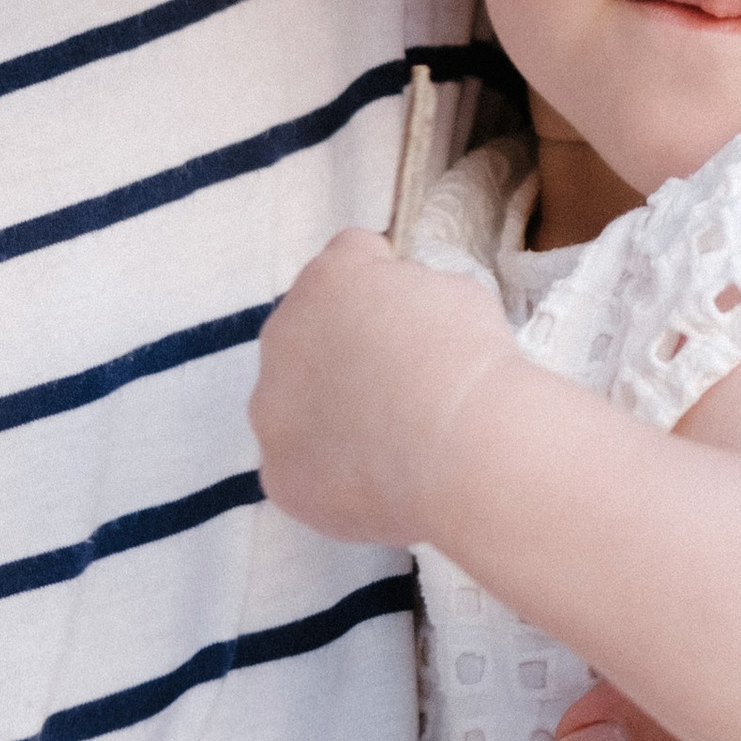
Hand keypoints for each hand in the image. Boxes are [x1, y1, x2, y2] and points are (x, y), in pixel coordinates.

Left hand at [248, 231, 519, 546]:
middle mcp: (282, 335)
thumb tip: (410, 317)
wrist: (462, 448)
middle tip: (401, 383)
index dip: (388, 284)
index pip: (350, 260)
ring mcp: (271, 409)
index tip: (417, 316)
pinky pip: (304, 466)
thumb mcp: (457, 292)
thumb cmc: (469, 360)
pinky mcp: (279, 473)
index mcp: (328, 278)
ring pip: (296, 405)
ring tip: (391, 438)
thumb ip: (415, 293)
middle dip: (347, 351)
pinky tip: (379, 479)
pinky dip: (334, 473)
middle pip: (310, 334)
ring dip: (330, 412)